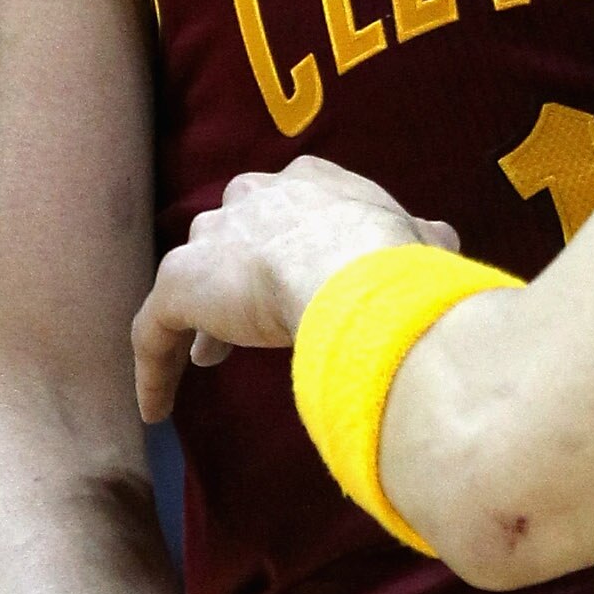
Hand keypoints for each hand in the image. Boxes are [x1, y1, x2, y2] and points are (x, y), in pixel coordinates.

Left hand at [133, 157, 454, 419]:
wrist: (354, 272)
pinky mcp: (179, 285)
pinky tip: (156, 410)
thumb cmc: (394, 258)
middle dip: (234, 270)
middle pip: (230, 232)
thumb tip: (440, 240)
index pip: (284, 209)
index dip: (284, 244)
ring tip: (209, 359)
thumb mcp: (420, 241)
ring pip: (193, 275)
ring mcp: (211, 240)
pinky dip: (153, 369)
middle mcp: (251, 199)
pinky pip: (154, 332)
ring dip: (201, 314)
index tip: (289, 278)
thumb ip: (420, 238)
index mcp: (307, 183)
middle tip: (244, 316)